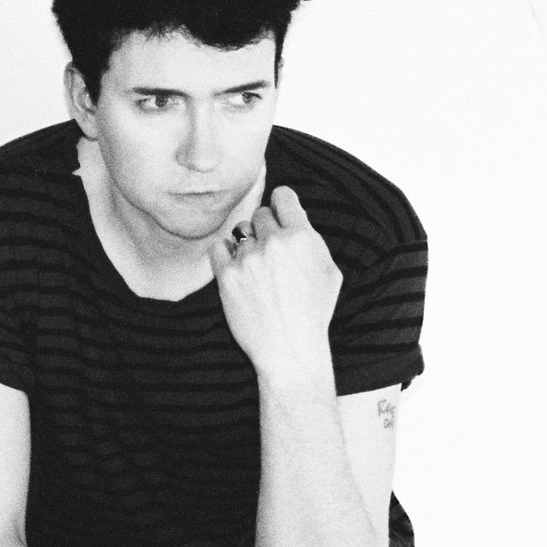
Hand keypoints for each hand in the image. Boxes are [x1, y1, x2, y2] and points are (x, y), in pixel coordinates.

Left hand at [207, 186, 341, 377]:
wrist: (289, 349)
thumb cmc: (312, 313)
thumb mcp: (327, 271)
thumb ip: (310, 239)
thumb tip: (294, 216)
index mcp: (302, 237)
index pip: (283, 197)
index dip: (280, 203)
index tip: (278, 212)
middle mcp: (274, 243)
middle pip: (260, 214)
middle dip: (265, 229)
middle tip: (270, 251)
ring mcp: (248, 259)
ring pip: (240, 231)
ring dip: (246, 243)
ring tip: (256, 266)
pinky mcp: (226, 276)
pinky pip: (218, 247)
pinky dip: (225, 254)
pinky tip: (236, 268)